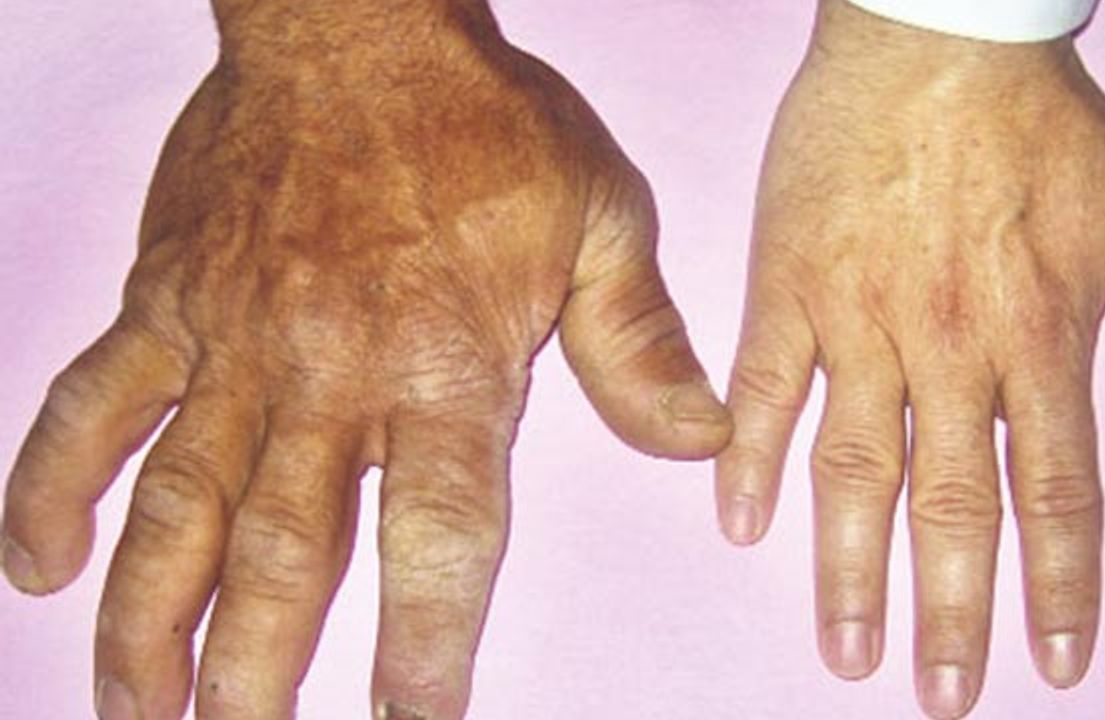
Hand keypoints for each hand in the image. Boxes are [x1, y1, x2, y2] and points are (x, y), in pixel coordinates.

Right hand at [0, 2, 730, 717]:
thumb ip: (639, 343)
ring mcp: (230, 346)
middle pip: (285, 553)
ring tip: (135, 714)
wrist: (357, 25)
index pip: (439, 534)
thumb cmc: (482, 121)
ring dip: (149, 621)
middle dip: (259, 672)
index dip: (426, 642)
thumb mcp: (598, 218)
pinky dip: (50, 485)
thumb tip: (698, 443)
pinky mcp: (164, 305)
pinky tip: (34, 564)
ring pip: (177, 506)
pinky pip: (90, 406)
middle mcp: (327, 375)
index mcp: (444, 364)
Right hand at [715, 3, 1104, 717]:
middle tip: (940, 698)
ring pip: (853, 467)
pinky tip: (742, 525)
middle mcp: (950, 347)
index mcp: (1040, 336)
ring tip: (848, 649)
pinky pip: (766, 389)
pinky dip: (752, 459)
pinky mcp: (791, 289)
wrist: (936, 37)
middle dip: (952, 612)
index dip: (1061, 586)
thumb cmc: (1044, 124)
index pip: (1056, 492)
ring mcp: (860, 321)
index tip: (1056, 664)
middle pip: (952, 505)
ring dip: (849, 566)